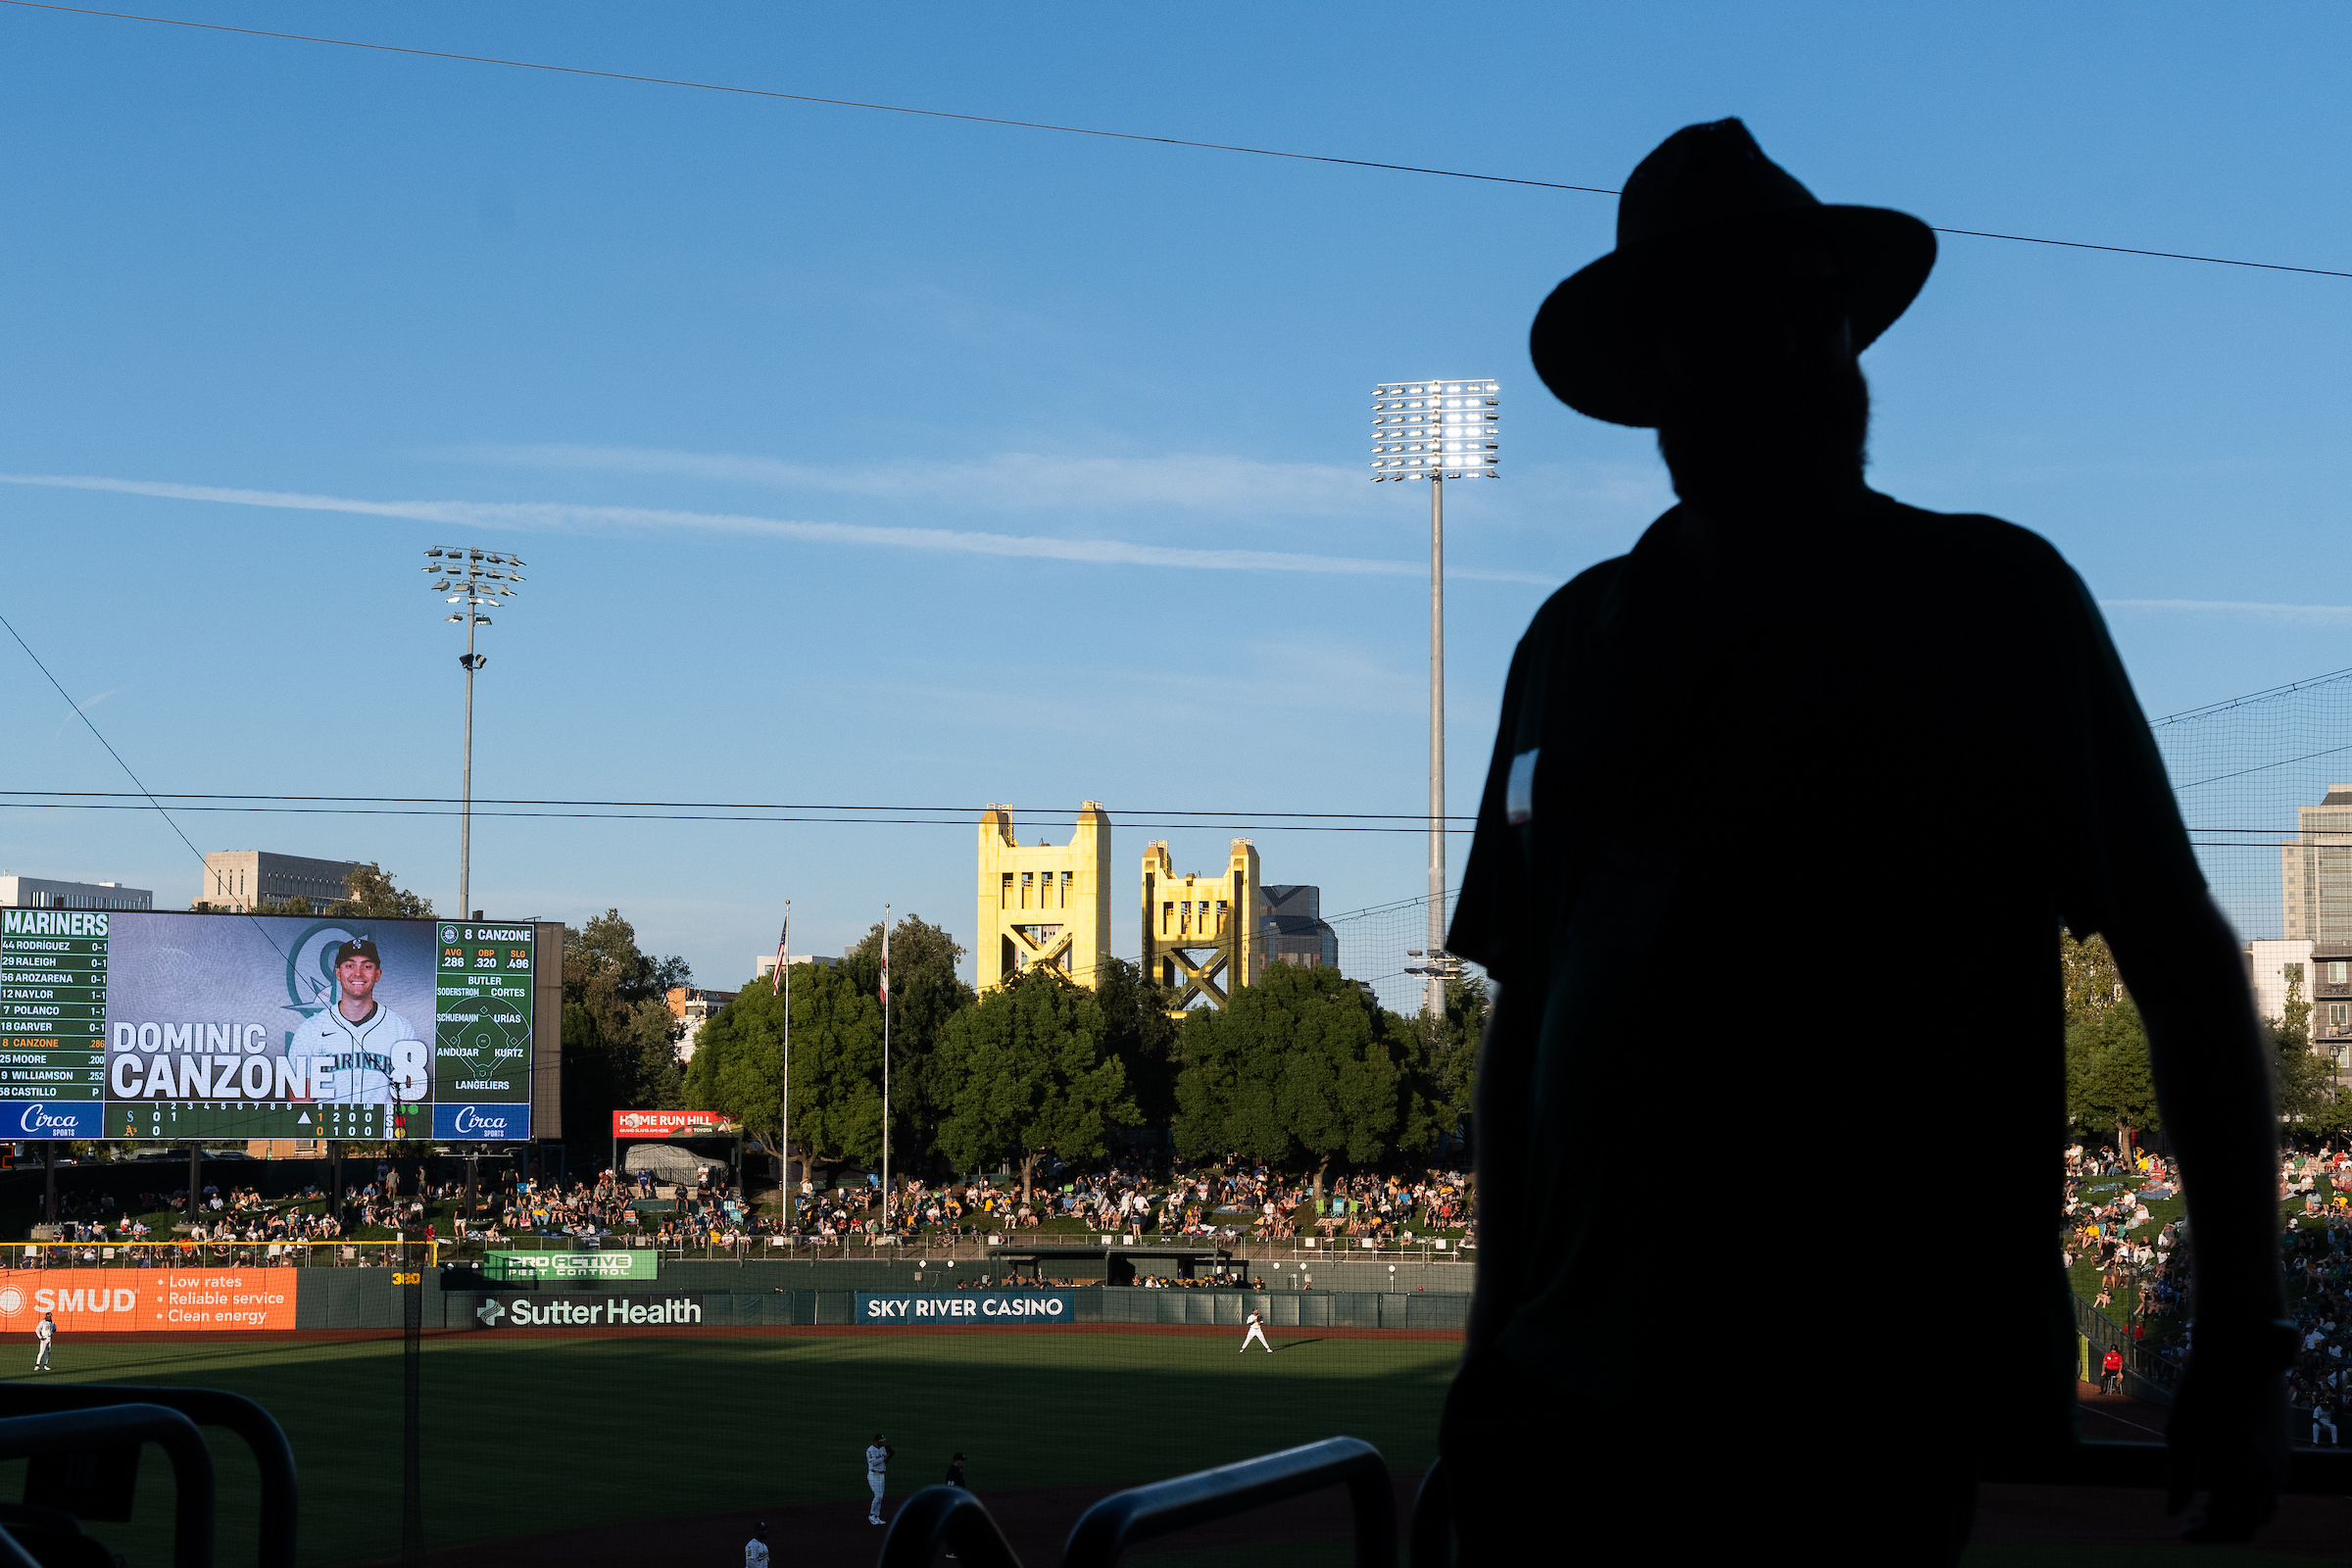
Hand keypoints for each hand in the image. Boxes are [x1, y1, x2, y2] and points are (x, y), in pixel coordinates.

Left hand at [2164, 1355, 2289, 1540]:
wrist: (2241, 1352)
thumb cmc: (2202, 1388)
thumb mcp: (2180, 1432)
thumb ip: (2178, 1477)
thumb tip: (2172, 1512)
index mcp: (2242, 1471)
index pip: (2232, 1526)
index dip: (2206, 1535)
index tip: (2182, 1531)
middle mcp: (2268, 1472)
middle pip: (2249, 1524)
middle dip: (2219, 1529)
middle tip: (2190, 1521)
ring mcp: (2281, 1462)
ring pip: (2264, 1510)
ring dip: (2236, 1515)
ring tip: (2204, 1506)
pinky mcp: (2284, 1450)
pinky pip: (2273, 1490)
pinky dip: (2251, 1498)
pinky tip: (2225, 1486)